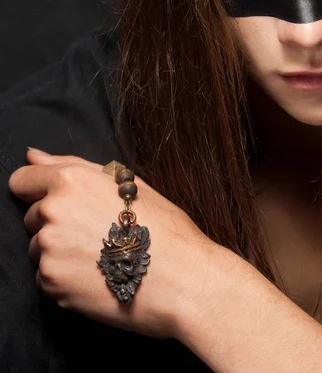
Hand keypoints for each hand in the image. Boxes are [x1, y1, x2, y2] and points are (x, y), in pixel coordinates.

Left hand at [8, 149, 215, 338]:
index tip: (56, 201)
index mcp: (70, 180)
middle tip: (96, 232)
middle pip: (33, 216)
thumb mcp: (125, 182)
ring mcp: (49, 250)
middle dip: (55, 222)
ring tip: (99, 256)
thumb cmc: (161, 226)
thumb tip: (31, 154)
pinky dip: (65, 278)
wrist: (181, 279)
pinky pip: (46, 277)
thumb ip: (71, 165)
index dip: (37, 190)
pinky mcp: (51, 284)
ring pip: (38, 247)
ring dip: (59, 251)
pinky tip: (97, 277)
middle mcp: (53, 212)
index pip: (22, 180)